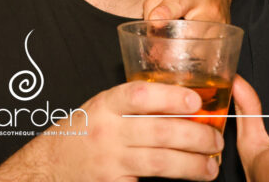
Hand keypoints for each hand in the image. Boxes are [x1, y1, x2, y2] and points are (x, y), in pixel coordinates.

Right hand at [0, 81, 221, 180]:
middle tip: (216, 138)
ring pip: (159, 163)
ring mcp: (110, 161)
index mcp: (105, 104)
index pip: (138, 95)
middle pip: (158, 131)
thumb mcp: (102, 107)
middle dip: (194, 135)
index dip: (169, 96)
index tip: (195, 100)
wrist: (53, 162)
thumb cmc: (84, 130)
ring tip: (211, 166)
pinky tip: (188, 180)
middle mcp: (107, 131)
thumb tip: (180, 103)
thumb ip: (132, 104)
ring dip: (191, 165)